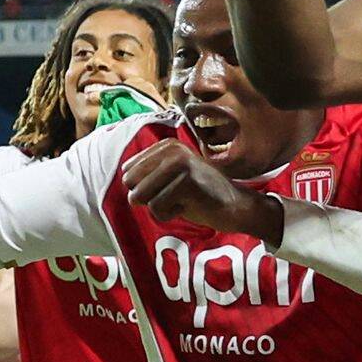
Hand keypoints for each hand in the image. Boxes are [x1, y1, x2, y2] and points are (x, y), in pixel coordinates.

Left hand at [121, 138, 284, 240]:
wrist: (235, 206)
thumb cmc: (198, 195)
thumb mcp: (170, 177)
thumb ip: (146, 175)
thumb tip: (126, 185)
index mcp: (166, 146)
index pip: (128, 172)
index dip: (144, 188)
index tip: (170, 187)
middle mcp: (172, 150)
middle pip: (131, 185)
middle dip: (149, 198)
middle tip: (175, 196)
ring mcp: (181, 165)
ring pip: (142, 198)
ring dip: (160, 208)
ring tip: (182, 201)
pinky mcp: (187, 183)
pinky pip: (157, 209)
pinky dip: (170, 215)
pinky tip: (189, 207)